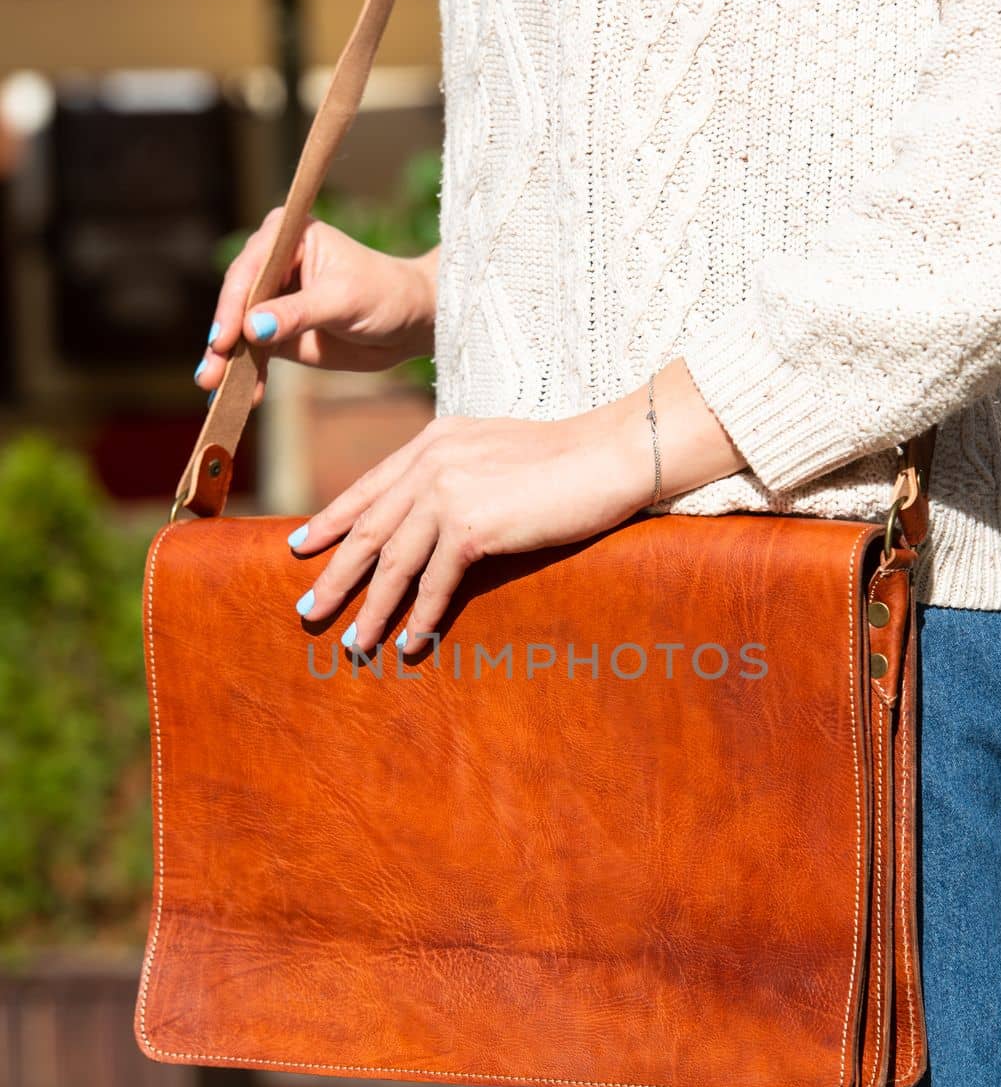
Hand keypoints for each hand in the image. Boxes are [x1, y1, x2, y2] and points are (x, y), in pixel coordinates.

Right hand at [193, 208, 437, 403]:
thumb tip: (252, 328)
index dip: (233, 306)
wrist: (409, 324)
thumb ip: (297, 314)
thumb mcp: (342, 301)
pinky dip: (247, 375)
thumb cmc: (385, 295)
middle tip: (209, 374)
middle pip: (237, 302)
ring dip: (228, 363)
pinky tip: (240, 398)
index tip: (224, 338)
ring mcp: (273, 299)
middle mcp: (273, 263)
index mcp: (287, 235)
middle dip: (223, 340)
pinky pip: (255, 353)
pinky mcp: (279, 331)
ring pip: (240, 331)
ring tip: (215, 391)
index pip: (249, 271)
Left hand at [289, 357, 744, 656]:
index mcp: (432, 442)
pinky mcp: (472, 525)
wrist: (611, 454)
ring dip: (371, 609)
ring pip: (394, 563)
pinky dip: (420, 618)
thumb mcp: (494, 452)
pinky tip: (410, 644)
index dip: (332, 520)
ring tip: (352, 641)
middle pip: (369, 529)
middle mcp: (430, 463)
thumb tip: (435, 511)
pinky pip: (435, 583)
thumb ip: (457, 471)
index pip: (370, 488)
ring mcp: (448, 492)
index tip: (301, 546)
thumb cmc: (567, 460)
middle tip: (306, 609)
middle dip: (335, 574)